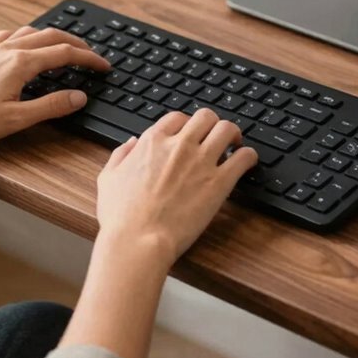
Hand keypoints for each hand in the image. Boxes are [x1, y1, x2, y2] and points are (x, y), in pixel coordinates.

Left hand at [0, 26, 110, 145]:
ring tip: (63, 46)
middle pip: (51, 36)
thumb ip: (51, 106)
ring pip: (30, 32)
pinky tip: (23, 43)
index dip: (89, 59)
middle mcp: (8, 50)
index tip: (104, 65)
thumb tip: (78, 97)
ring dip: (52, 36)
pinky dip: (26, 36)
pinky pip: (8, 35)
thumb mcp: (16, 119)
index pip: (65, 53)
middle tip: (92, 54)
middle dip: (76, 43)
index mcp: (21, 64)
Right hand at [95, 109, 258, 269]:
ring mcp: (201, 162)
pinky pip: (243, 157)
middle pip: (206, 117)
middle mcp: (179, 145)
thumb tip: (131, 143)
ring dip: (233, 134)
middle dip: (212, 124)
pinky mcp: (219, 183)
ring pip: (227, 129)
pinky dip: (249, 156)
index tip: (191, 135)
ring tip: (235, 144)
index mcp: (152, 142)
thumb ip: (120, 155)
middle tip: (216, 136)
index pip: (177, 117)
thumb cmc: (121, 217)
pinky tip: (247, 162)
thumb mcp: (108, 179)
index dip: (186, 124)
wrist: (137, 241)